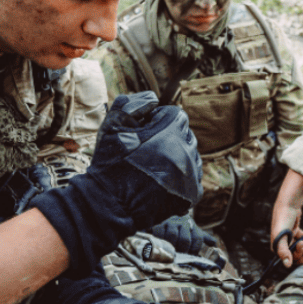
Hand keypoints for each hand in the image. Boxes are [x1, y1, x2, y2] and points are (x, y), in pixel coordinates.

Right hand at [31, 92, 202, 275]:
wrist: (110, 203)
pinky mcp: (191, 193)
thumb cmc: (110, 163)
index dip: (157, 122)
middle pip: (184, 136)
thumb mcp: (114, 124)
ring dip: (175, 159)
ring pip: (190, 157)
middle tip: (146, 154)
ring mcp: (191, 173)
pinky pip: (192, 178)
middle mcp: (186, 150)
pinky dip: (180, 179)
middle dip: (168, 140)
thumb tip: (152, 100)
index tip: (143, 134)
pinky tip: (161, 183)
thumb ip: (133, 103)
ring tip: (152, 169)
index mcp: (171, 130)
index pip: (175, 115)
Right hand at [149, 214, 216, 255]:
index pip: (197, 239)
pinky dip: (160, 241)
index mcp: (193, 226)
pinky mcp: (159, 225)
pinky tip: (162, 246)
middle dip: (183, 250)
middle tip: (181, 256)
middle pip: (185, 240)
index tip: (191, 256)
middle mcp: (183, 223)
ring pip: (172, 236)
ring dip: (172, 246)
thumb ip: (205, 238)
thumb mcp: (195, 232)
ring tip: (172, 252)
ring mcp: (170, 223)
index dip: (195, 250)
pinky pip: (159, 234)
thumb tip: (214, 243)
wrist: (170, 217)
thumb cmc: (185, 229)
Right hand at [270, 169, 302, 266]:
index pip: (289, 258)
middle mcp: (282, 242)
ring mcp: (289, 236)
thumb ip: (283, 250)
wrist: (289, 202)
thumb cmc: (283, 218)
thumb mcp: (281, 235)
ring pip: (300, 246)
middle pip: (296, 253)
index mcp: (277, 245)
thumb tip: (287, 265)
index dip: (300, 258)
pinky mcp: (295, 230)